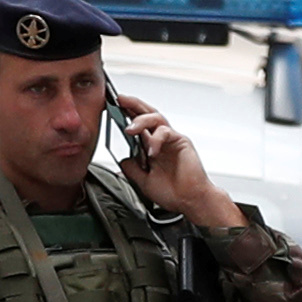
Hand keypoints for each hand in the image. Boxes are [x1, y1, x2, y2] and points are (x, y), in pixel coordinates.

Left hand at [111, 94, 242, 230]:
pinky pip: (166, 133)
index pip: (138, 124)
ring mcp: (172, 139)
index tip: (111, 107)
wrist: (190, 202)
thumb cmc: (174, 193)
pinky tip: (151, 151)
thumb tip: (122, 160)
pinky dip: (156, 140)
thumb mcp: (143, 181)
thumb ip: (132, 169)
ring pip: (156, 118)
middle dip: (132, 104)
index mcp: (152, 146)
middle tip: (119, 99)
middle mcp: (162, 139)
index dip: (125, 114)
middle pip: (147, 113)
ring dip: (141, 120)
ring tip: (129, 128)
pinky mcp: (182, 142)